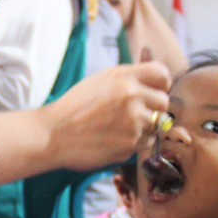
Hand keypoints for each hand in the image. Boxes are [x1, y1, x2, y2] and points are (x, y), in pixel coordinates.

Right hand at [42, 62, 170, 171]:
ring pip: (157, 124)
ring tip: (122, 127)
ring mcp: (133, 122)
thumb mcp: (100, 81)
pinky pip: (146, 142)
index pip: (161, 73)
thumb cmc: (74, 107)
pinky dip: (136, 142)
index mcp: (123, 77)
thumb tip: (153, 82)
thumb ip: (127, 78)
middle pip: (164, 101)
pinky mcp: (130, 145)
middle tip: (138, 113)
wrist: (54, 134)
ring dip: (146, 126)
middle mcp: (132, 97)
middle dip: (154, 107)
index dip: (161, 83)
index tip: (156, 90)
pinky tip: (116, 138)